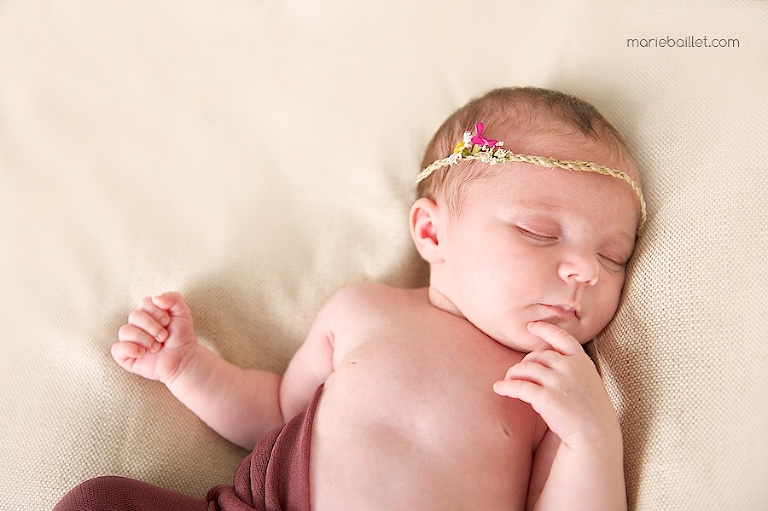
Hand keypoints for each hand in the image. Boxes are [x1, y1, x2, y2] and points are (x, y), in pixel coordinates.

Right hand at [111, 292, 197, 383]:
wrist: (183, 359)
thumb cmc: (181, 336)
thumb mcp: (183, 313)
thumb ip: (173, 298)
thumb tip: (155, 298)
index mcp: (148, 313)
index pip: (144, 303)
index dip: (156, 311)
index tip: (168, 322)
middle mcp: (137, 325)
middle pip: (134, 315)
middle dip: (152, 326)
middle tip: (164, 336)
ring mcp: (130, 340)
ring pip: (125, 331)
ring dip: (144, 339)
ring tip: (157, 347)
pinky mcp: (126, 356)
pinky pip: (116, 349)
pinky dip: (129, 349)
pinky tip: (142, 353)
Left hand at [493, 321, 619, 448]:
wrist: (596, 435)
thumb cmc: (589, 409)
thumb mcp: (588, 379)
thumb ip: (572, 366)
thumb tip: (546, 357)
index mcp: (581, 360)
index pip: (561, 337)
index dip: (544, 329)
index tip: (531, 327)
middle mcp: (571, 367)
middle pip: (537, 355)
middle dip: (524, 362)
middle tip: (517, 372)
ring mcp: (559, 382)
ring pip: (525, 368)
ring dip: (513, 373)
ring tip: (508, 379)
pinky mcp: (547, 399)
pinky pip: (519, 386)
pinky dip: (506, 386)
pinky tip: (499, 388)